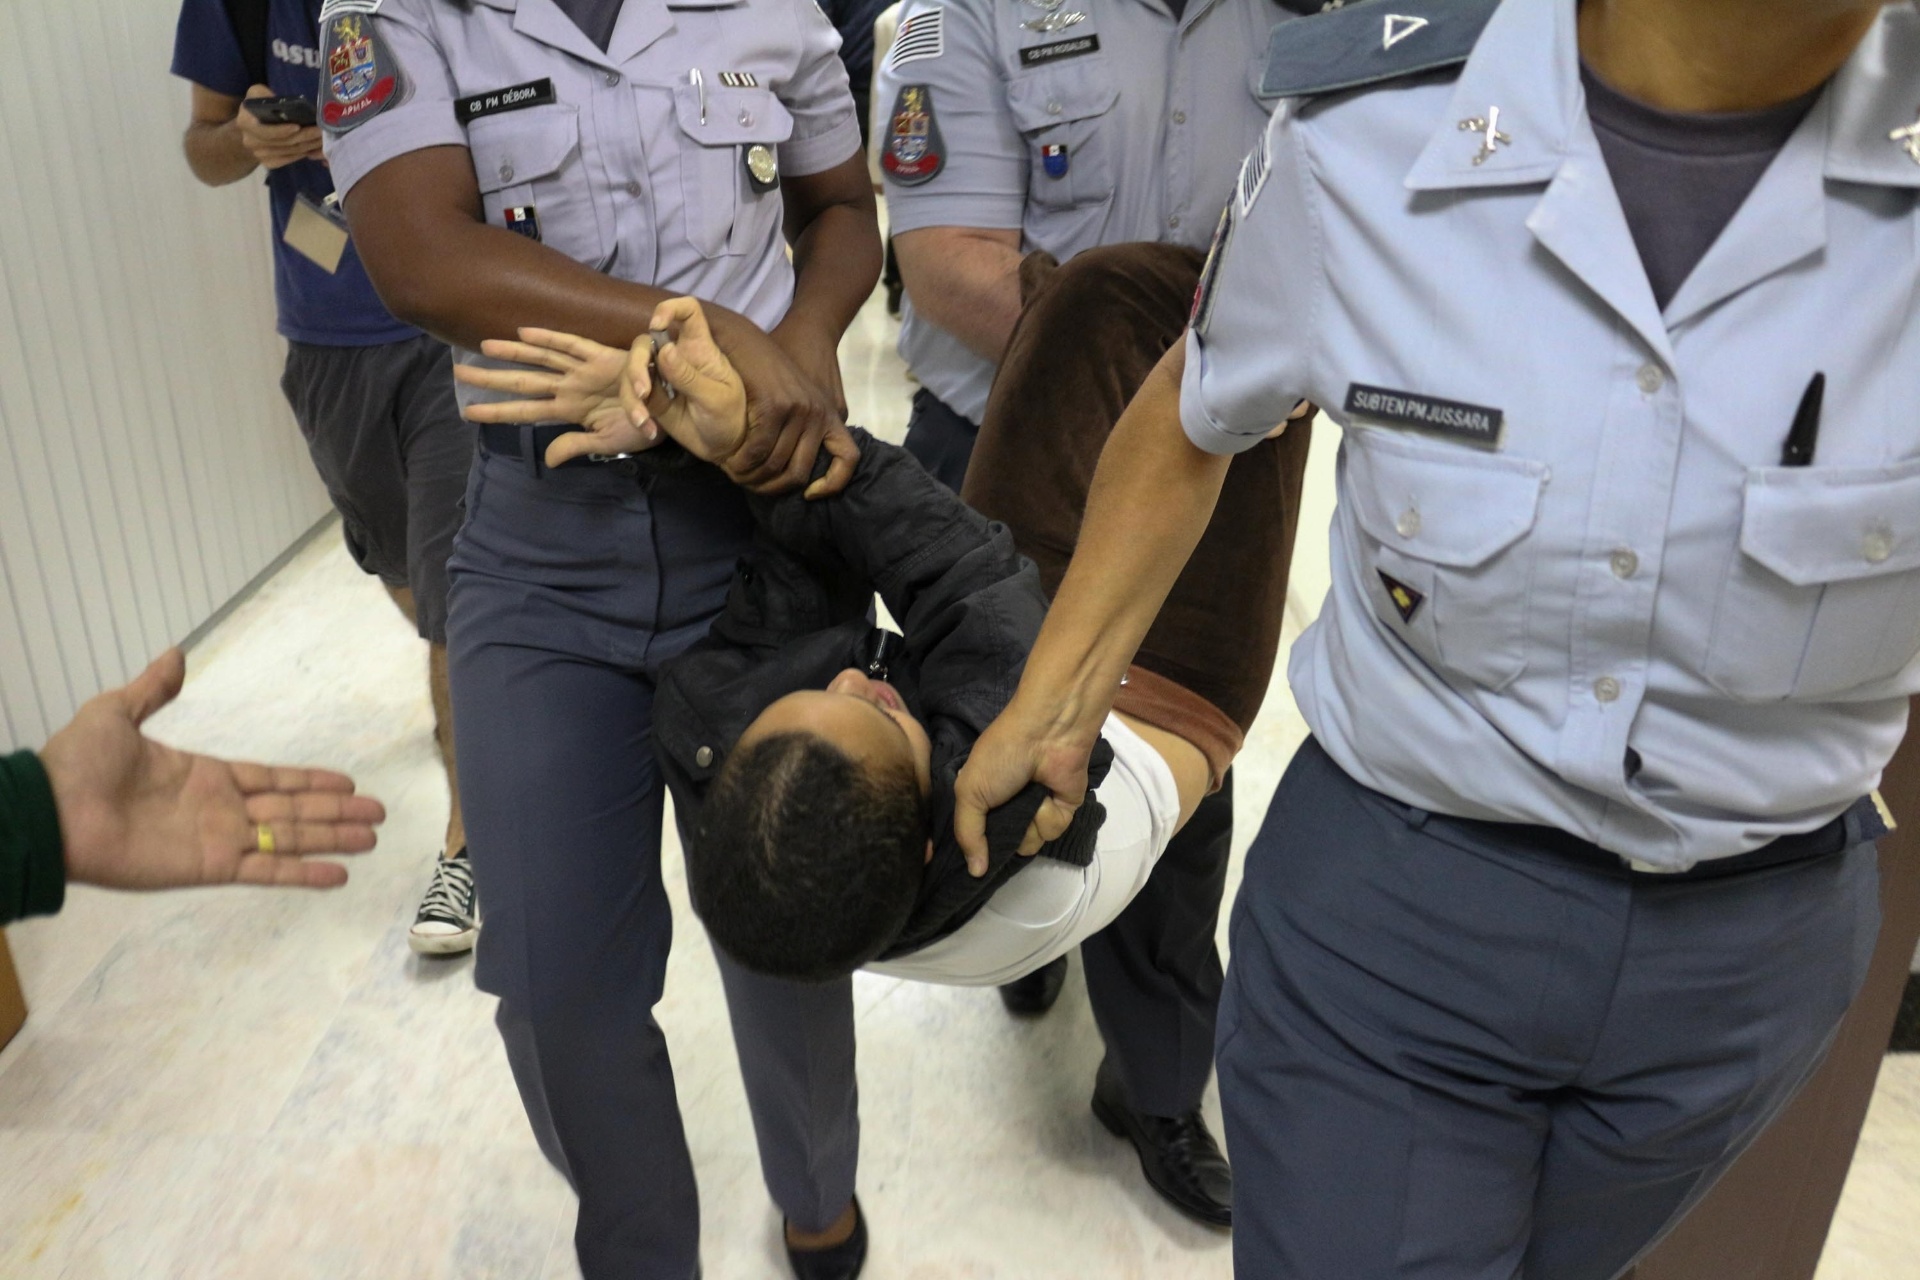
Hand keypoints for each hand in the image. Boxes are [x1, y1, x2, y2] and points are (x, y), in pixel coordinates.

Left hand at [38, 650, 385, 890]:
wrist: (51, 811)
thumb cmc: (78, 763)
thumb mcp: (115, 714)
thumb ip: (152, 690)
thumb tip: (175, 654)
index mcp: (204, 775)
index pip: (271, 779)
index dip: (309, 782)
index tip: (348, 783)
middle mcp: (220, 809)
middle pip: (292, 811)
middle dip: (335, 812)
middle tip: (378, 813)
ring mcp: (218, 839)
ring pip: (289, 838)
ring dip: (331, 838)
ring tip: (372, 838)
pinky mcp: (209, 867)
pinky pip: (265, 870)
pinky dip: (302, 874)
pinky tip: (338, 876)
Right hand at [236, 86, 322, 170]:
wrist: (250, 129)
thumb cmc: (256, 108)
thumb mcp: (255, 94)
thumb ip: (262, 94)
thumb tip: (280, 102)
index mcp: (245, 123)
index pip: (266, 131)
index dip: (282, 130)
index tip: (298, 126)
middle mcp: (250, 141)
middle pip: (284, 142)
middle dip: (305, 136)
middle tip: (320, 130)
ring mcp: (260, 155)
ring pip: (290, 152)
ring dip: (309, 145)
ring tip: (322, 137)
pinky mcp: (269, 163)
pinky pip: (290, 159)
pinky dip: (305, 153)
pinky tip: (316, 147)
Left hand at [457, 328, 662, 464]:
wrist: (672, 409)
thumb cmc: (642, 425)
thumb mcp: (607, 442)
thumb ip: (576, 446)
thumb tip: (548, 461)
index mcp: (569, 409)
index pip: (524, 411)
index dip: (496, 411)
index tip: (467, 412)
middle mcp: (569, 387)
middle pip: (523, 382)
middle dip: (491, 378)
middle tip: (457, 373)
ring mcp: (583, 370)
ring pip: (540, 359)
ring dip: (512, 353)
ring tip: (482, 346)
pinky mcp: (602, 357)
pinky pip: (572, 345)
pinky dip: (549, 338)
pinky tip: (525, 332)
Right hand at [643, 297, 751, 463]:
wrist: (723, 447)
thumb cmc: (729, 416)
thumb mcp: (716, 398)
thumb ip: (689, 376)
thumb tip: (664, 350)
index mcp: (699, 348)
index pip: (688, 313)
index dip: (671, 308)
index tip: (657, 324)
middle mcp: (677, 356)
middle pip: (645, 342)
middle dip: (636, 364)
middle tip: (643, 392)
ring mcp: (661, 376)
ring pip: (631, 369)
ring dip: (631, 394)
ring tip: (643, 421)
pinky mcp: (651, 397)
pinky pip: (631, 395)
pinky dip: (634, 411)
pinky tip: (648, 429)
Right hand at [721, 321, 859, 498]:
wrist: (752, 333)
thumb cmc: (769, 365)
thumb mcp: (798, 394)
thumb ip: (806, 423)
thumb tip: (803, 455)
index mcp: (831, 413)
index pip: (847, 460)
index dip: (832, 484)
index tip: (810, 495)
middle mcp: (820, 414)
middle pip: (800, 472)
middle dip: (772, 486)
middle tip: (749, 483)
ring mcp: (800, 409)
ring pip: (777, 465)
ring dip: (752, 477)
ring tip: (735, 474)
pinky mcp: (776, 405)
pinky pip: (759, 450)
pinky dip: (742, 462)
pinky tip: (729, 461)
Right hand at [953, 696, 1100, 876]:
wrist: (1047, 733)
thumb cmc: (1002, 755)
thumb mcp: (970, 791)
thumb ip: (968, 835)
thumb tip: (974, 872)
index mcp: (983, 798)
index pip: (975, 836)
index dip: (974, 850)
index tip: (970, 861)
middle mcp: (1008, 807)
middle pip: (1003, 847)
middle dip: (1002, 840)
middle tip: (1003, 818)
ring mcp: (1036, 810)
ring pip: (1028, 845)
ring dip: (1027, 825)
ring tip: (1028, 796)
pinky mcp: (1063, 811)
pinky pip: (1051, 832)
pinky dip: (1047, 814)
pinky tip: (1047, 792)